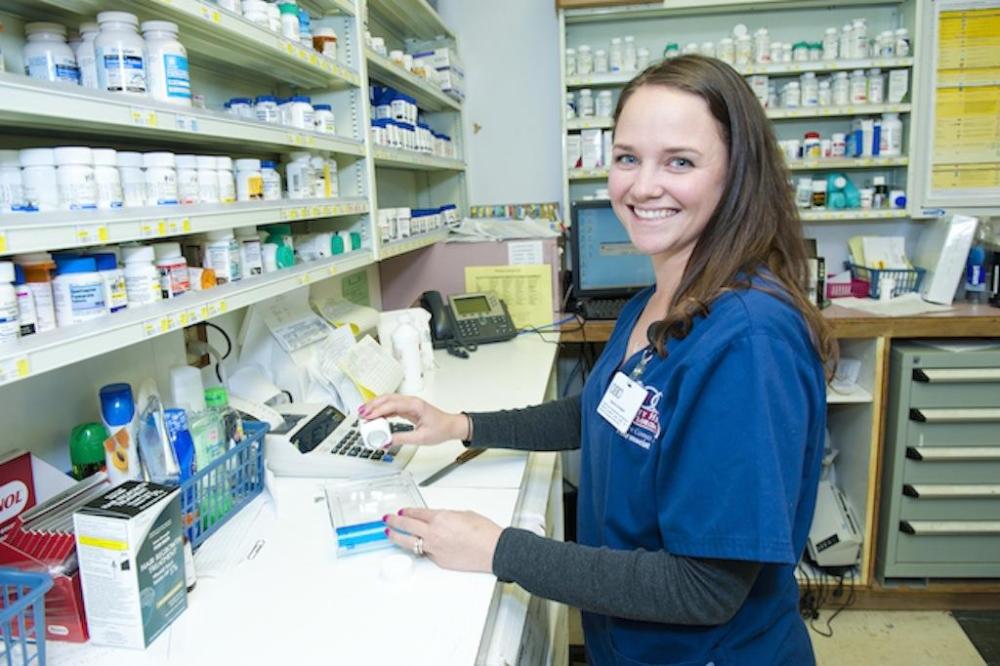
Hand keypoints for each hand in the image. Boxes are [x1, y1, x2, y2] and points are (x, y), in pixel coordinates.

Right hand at [360, 395, 467, 446]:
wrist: (451, 426)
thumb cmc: (441, 429)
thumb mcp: (421, 438)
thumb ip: (402, 439)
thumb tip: (386, 441)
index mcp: (415, 405)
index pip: (392, 405)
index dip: (377, 410)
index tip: (368, 417)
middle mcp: (411, 402)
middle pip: (387, 399)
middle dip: (373, 405)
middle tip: (362, 415)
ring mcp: (410, 404)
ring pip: (388, 401)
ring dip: (376, 406)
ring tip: (365, 414)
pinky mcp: (408, 408)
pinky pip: (392, 406)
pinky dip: (382, 410)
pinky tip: (375, 416)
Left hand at [384, 507, 501, 572]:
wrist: (493, 550)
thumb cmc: (484, 532)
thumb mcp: (464, 514)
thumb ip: (447, 516)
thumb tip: (440, 520)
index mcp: (440, 518)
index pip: (416, 513)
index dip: (407, 511)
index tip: (401, 511)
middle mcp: (434, 533)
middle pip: (407, 526)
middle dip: (394, 522)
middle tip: (386, 519)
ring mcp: (434, 549)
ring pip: (409, 543)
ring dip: (397, 537)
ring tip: (389, 534)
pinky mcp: (439, 561)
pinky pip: (425, 553)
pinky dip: (420, 548)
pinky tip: (417, 546)